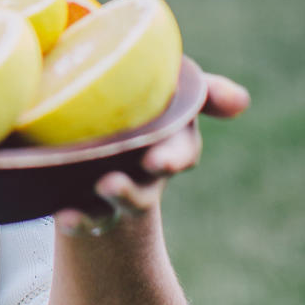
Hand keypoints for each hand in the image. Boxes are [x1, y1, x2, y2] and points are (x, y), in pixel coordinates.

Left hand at [55, 71, 249, 238]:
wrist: (97, 127)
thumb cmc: (140, 96)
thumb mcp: (169, 83)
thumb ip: (203, 89)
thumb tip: (241, 101)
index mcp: (165, 142)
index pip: (180, 152)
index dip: (173, 157)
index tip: (157, 161)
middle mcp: (141, 174)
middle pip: (142, 191)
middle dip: (130, 191)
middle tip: (110, 185)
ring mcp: (111, 191)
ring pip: (109, 208)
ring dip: (97, 206)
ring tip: (84, 196)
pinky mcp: (79, 199)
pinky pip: (80, 218)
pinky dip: (75, 220)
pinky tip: (63, 216)